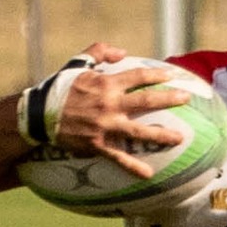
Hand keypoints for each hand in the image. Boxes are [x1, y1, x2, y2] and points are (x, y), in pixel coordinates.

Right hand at [51, 42, 191, 179]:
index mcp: (106, 83)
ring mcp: (104, 126)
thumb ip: (100, 51)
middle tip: (187, 99)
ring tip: (179, 138)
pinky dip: (133, 167)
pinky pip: (118, 158)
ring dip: (160, 135)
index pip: (138, 76)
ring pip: (138, 132)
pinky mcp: (97, 144)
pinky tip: (149, 174)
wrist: (39, 114)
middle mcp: (109, 104)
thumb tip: (122, 52)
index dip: (157, 76)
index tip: (174, 76)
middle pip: (145, 101)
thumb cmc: (59, 87)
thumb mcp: (78, 63)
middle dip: (169, 100)